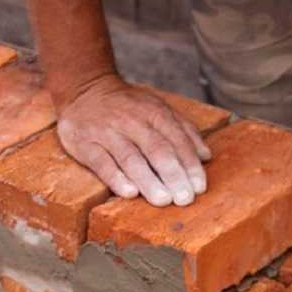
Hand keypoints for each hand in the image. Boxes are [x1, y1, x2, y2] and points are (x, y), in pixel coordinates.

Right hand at [57, 75, 211, 206]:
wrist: (85, 91)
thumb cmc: (129, 108)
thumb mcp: (158, 109)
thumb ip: (184, 131)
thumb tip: (206, 156)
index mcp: (154, 113)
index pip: (176, 140)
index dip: (189, 164)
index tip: (199, 187)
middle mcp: (132, 121)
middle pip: (156, 150)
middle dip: (173, 175)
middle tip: (184, 199)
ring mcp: (107, 132)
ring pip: (130, 158)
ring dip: (148, 180)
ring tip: (163, 200)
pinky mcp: (85, 144)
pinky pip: (101, 162)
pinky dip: (116, 178)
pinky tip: (129, 193)